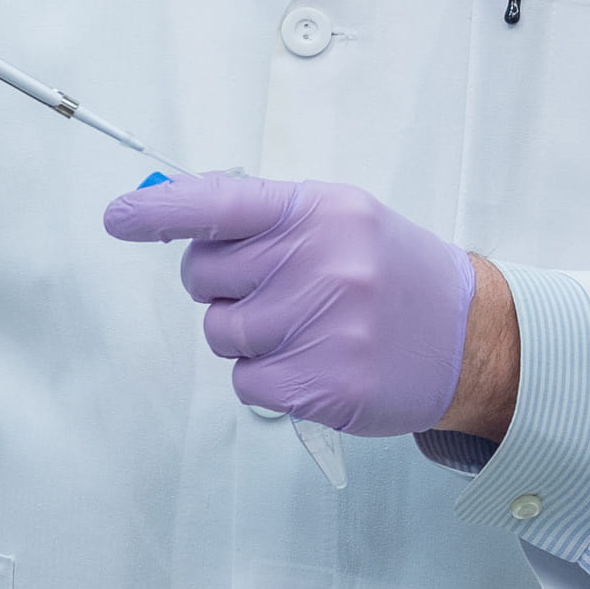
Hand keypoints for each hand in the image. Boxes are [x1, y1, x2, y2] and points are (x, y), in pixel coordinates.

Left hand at [103, 173, 490, 440]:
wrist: (471, 338)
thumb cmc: (390, 273)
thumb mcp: (337, 219)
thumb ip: (259, 215)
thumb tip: (168, 205)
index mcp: (317, 212)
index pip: (218, 203)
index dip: (159, 211)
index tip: (119, 219)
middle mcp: (320, 264)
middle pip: (202, 277)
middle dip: (220, 286)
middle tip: (273, 288)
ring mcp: (324, 326)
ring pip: (220, 334)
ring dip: (245, 335)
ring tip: (303, 326)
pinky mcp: (325, 385)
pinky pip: (245, 381)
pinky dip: (266, 377)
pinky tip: (311, 361)